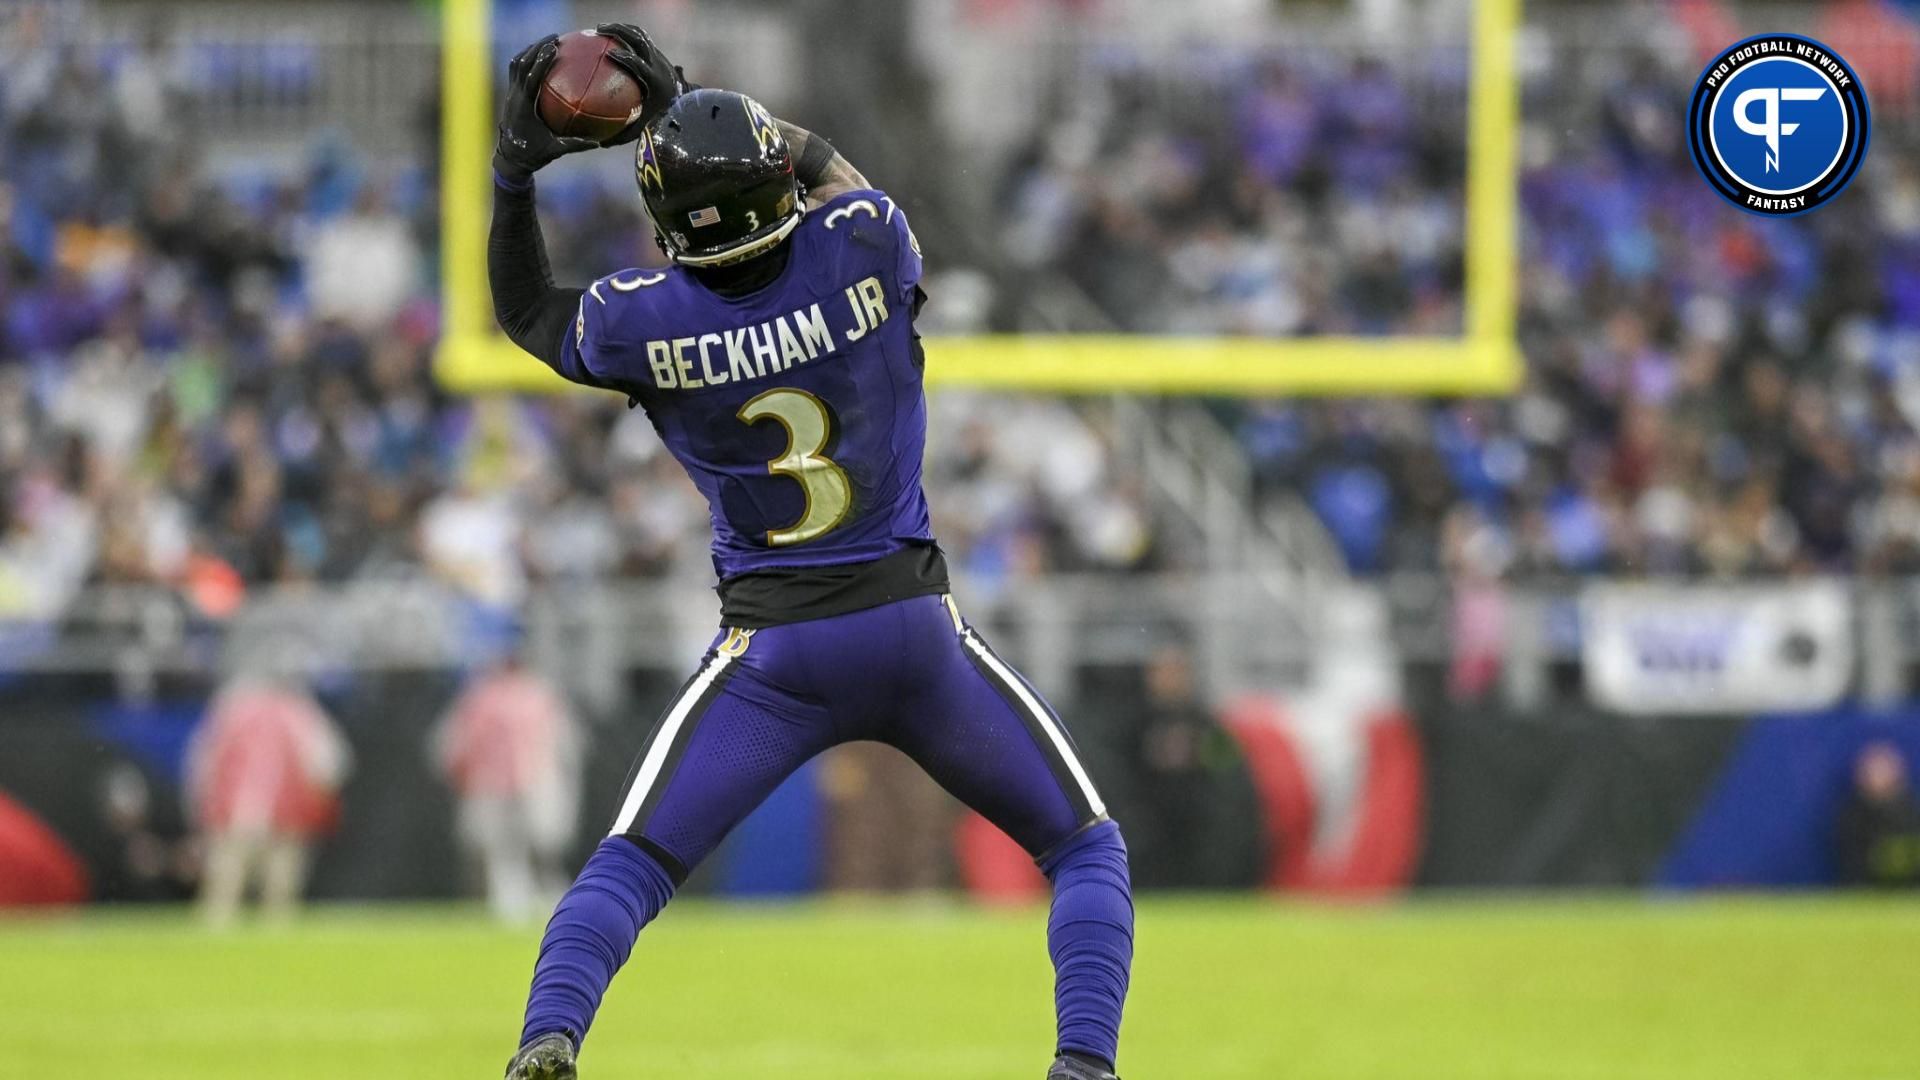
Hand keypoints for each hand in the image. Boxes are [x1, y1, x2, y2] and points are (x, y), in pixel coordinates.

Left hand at [494, 35, 598, 181]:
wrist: (511, 157)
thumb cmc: (534, 154)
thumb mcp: (556, 151)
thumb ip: (575, 145)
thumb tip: (598, 142)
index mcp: (524, 107)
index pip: (531, 79)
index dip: (540, 62)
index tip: (553, 48)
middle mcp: (515, 96)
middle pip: (522, 64)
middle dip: (537, 48)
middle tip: (555, 37)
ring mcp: (511, 93)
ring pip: (517, 63)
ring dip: (530, 49)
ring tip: (548, 41)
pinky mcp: (511, 93)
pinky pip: (516, 70)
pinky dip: (527, 58)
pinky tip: (541, 54)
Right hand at [592, 22, 692, 144]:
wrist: (687, 105)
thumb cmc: (663, 119)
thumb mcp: (644, 128)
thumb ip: (624, 135)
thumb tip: (599, 144)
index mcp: (655, 80)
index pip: (640, 65)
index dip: (625, 58)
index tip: (609, 54)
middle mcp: (658, 64)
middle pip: (638, 40)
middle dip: (619, 32)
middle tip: (599, 30)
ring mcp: (658, 56)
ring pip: (639, 35)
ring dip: (620, 29)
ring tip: (601, 28)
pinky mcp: (656, 53)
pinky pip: (639, 38)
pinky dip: (625, 33)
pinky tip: (609, 35)